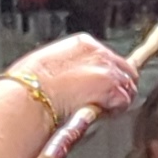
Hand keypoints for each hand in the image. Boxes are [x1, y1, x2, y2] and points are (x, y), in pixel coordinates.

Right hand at [10, 32, 138, 121]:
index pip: (108, 58)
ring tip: (99, 110)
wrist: (29, 97)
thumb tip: (69, 80)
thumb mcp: (46, 64)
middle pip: (125, 71)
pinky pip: (124, 102)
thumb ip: (66, 68)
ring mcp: (107, 70)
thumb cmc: (28, 86)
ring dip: (118, 101)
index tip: (99, 88)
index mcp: (82, 44)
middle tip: (105, 103)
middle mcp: (99, 53)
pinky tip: (99, 114)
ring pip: (128, 88)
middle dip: (118, 87)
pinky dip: (115, 111)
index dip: (106, 76)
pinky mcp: (112, 88)